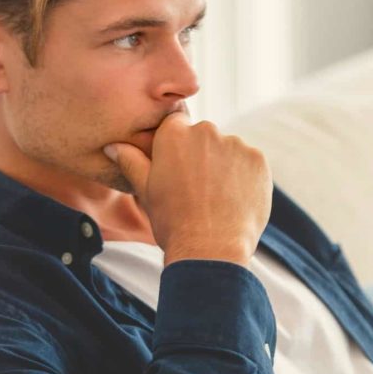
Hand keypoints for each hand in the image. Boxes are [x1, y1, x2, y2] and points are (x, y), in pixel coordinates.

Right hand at [105, 112, 271, 267]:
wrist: (210, 248)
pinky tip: (236, 200)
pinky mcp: (259, 160)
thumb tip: (113, 146)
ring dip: (226, 166)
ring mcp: (236, 144)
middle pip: (206, 137)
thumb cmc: (173, 221)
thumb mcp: (146, 190)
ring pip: (230, 150)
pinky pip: (251, 163)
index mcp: (174, 134)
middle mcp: (206, 131)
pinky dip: (246, 177)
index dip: (179, 147)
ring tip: (218, 198)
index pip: (177, 124)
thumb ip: (132, 161)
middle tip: (199, 189)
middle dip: (203, 156)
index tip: (180, 169)